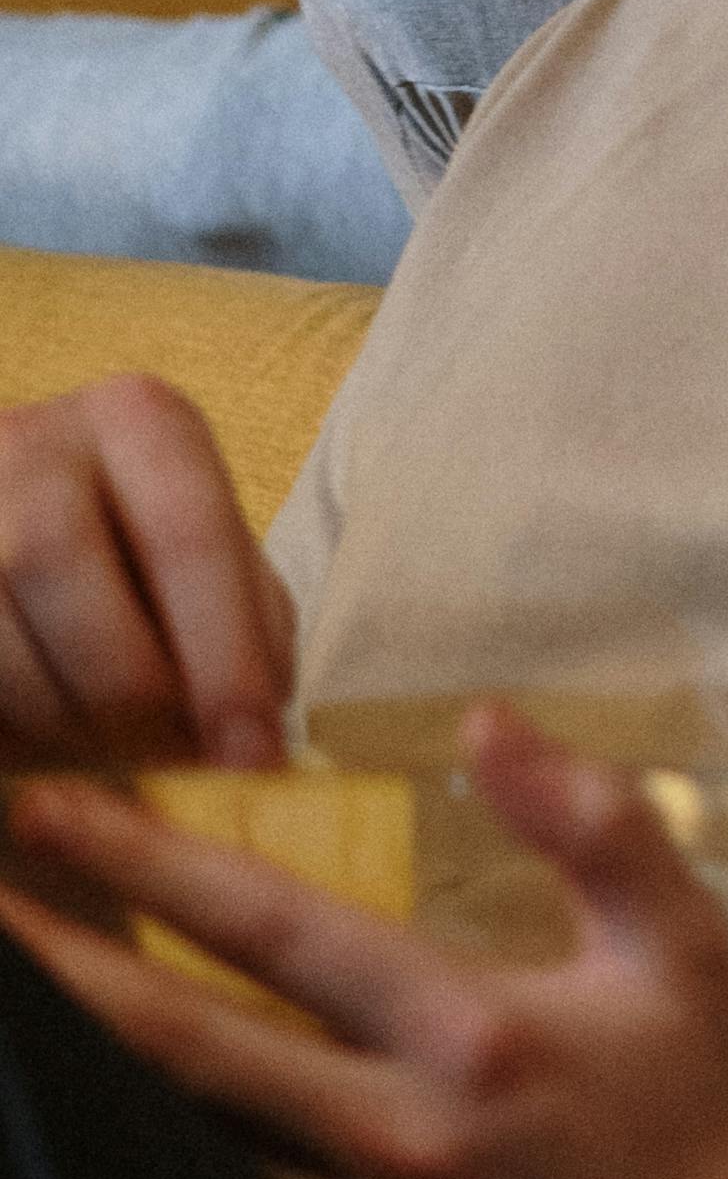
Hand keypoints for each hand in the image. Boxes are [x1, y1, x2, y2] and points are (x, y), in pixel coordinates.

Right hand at [0, 379, 294, 770]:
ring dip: (53, 717)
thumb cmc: (150, 562)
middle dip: (121, 685)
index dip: (224, 660)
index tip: (252, 758)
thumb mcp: (220, 575)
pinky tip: (41, 744)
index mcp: (139, 420)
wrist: (40, 531)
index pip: (186, 532)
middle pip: (54, 558)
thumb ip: (248, 639)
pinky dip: (9, 729)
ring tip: (107, 751)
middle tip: (164, 755)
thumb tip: (247, 744)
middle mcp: (31, 437)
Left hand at [0, 699, 727, 1178]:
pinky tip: (74, 1122)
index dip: (147, 858)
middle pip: (173, 1042)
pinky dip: (131, 1161)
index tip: (50, 803)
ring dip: (73, 1072)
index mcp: (465, 1031)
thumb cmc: (701, 1103)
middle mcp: (390, 1133)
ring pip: (172, 1141)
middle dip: (51, 965)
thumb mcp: (678, 942)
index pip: (272, 928)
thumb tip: (484, 718)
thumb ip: (591, 820)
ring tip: (2, 1002)